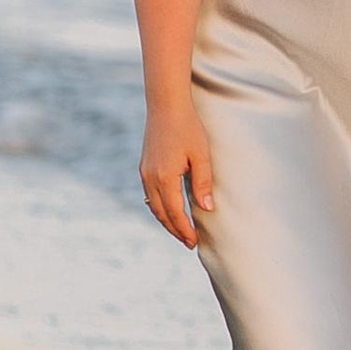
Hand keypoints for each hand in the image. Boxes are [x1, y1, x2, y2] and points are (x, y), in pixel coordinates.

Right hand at [140, 103, 215, 247]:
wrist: (166, 106)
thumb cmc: (188, 128)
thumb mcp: (201, 155)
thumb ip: (203, 182)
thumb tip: (206, 208)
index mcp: (165, 177)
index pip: (175, 213)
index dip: (184, 229)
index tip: (194, 242)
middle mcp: (151, 178)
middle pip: (162, 214)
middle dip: (175, 230)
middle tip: (189, 243)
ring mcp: (145, 173)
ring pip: (154, 206)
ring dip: (166, 221)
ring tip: (180, 231)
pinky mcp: (144, 167)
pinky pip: (150, 195)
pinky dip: (159, 208)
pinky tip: (168, 211)